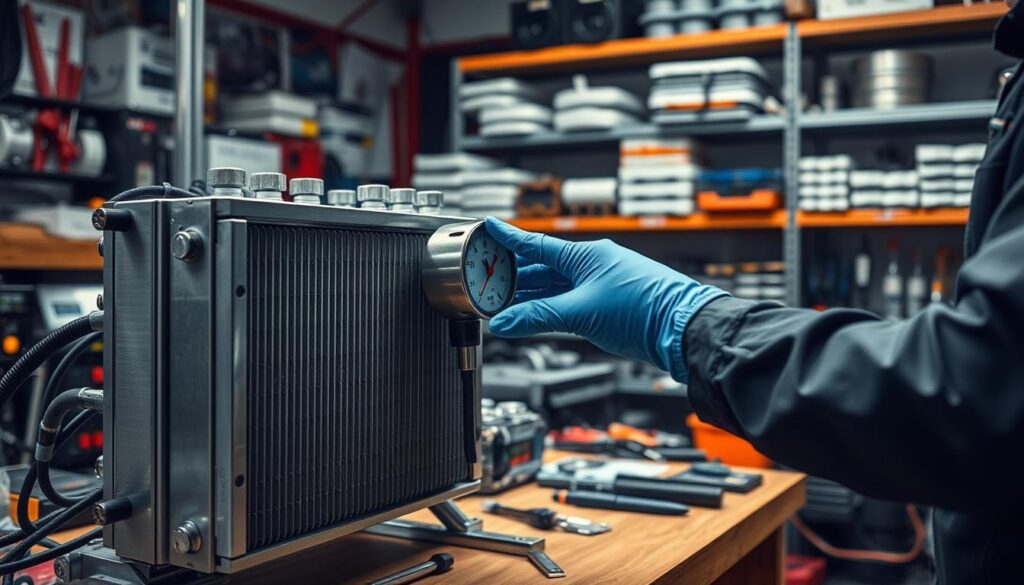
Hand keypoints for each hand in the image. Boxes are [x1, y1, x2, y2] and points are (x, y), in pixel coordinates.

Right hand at [485, 218, 728, 381]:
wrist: (684, 330)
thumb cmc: (644, 310)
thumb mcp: (580, 313)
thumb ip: (538, 318)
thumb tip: (506, 323)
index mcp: (586, 255)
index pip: (536, 244)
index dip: (509, 237)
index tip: (490, 227)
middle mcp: (593, 266)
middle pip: (543, 268)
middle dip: (515, 278)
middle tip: (488, 285)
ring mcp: (602, 285)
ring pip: (556, 288)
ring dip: (531, 297)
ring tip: (505, 306)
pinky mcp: (609, 306)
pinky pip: (570, 303)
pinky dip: (550, 310)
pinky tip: (536, 317)